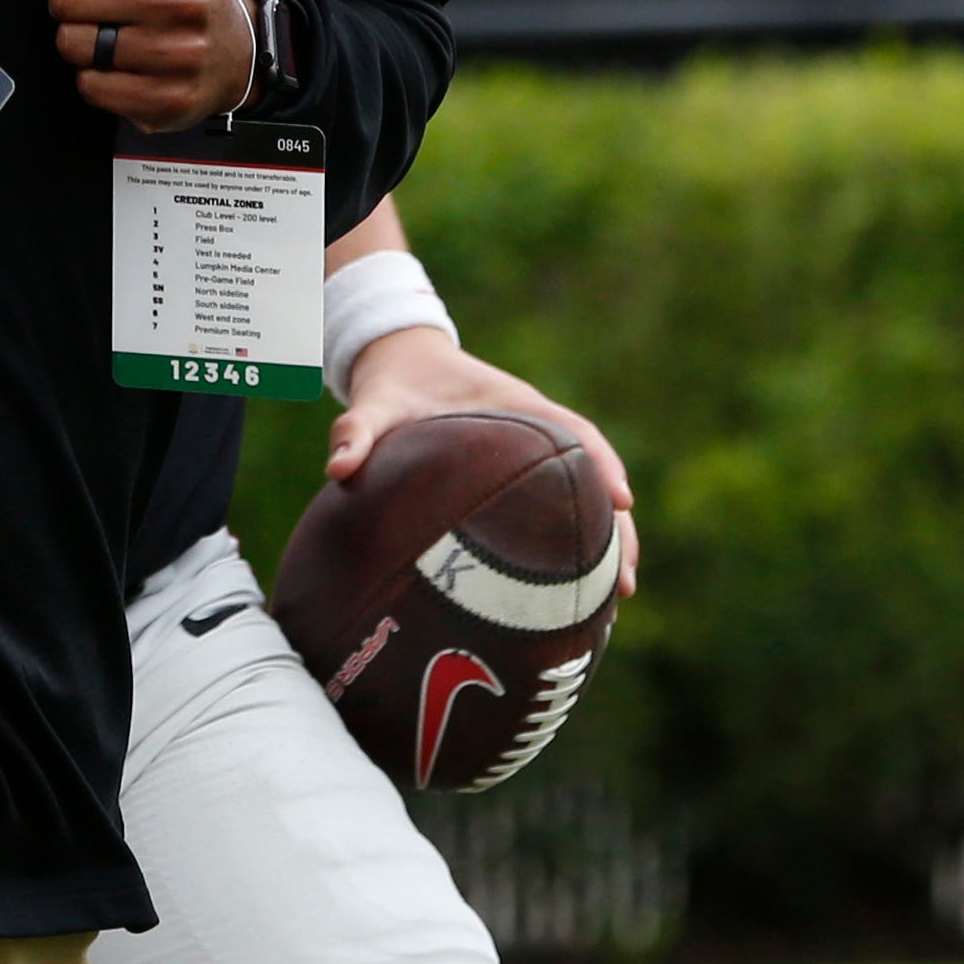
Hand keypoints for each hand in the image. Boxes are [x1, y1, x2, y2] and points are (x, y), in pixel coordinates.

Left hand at [49, 0, 255, 130]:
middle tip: (98, 3)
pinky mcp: (167, 99)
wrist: (234, 52)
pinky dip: (94, 78)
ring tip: (108, 33)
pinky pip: (90, 86)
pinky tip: (121, 66)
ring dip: (79, 42)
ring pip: (73, 45)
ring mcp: (178, 53)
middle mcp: (184, 0)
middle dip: (70, 1)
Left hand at [330, 326, 640, 596]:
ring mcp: (535, 454)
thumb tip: (338, 468)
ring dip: (607, 542)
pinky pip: (559, 508)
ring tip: (617, 597)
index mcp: (516, 405)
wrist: (397, 366)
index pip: (574, 432)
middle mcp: (537, 430)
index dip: (601, 465)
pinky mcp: (523, 474)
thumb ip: (355, 430)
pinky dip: (576, 541)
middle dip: (617, 526)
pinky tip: (580, 589)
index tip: (622, 502)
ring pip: (586, 498)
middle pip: (595, 476)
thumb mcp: (372, 404)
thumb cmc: (390, 388)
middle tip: (625, 582)